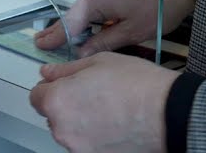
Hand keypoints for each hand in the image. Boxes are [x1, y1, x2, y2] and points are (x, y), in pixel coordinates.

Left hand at [29, 52, 177, 152]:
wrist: (168, 113)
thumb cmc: (137, 86)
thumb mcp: (97, 62)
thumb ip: (66, 69)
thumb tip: (48, 72)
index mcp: (57, 101)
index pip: (36, 95)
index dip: (51, 86)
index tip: (64, 82)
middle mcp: (62, 129)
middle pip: (53, 114)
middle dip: (66, 103)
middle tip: (92, 91)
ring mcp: (79, 147)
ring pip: (70, 130)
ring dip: (81, 120)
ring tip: (107, 106)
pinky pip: (87, 142)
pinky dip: (95, 134)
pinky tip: (114, 122)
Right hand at [35, 0, 192, 55]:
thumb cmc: (159, 8)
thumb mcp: (132, 31)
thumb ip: (104, 42)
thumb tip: (82, 52)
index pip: (70, 22)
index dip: (56, 36)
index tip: (40, 45)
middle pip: (74, 13)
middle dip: (59, 29)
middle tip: (40, 41)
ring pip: (84, 8)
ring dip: (75, 24)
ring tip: (59, 38)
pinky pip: (95, 2)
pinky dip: (88, 16)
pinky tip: (84, 27)